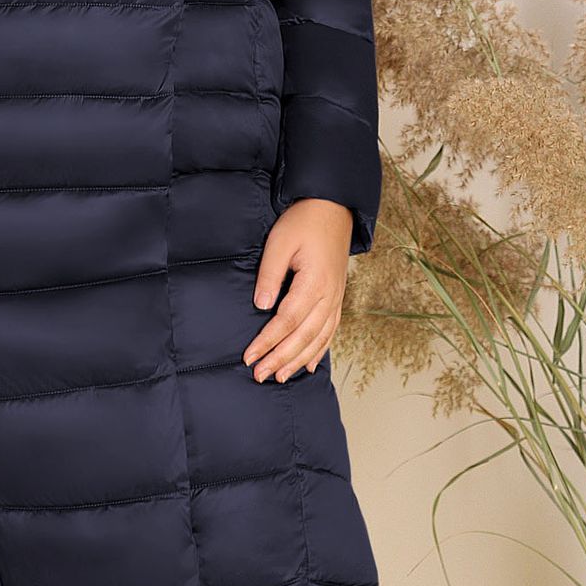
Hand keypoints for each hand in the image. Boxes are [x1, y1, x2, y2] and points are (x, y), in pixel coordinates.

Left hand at [242, 199, 352, 381]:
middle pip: (303, 336)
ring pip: (318, 338)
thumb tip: (261, 306)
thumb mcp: (280, 242)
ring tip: (280, 377)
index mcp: (314, 283)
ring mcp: (336, 298)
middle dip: (280, 359)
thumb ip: (270, 275)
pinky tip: (309, 365)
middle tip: (260, 375)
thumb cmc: (304, 221)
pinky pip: (330, 331)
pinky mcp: (336, 297)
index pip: (286, 321)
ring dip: (298, 360)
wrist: (333, 208)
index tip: (249, 356)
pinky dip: (319, 350)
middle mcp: (329, 296)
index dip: (267, 341)